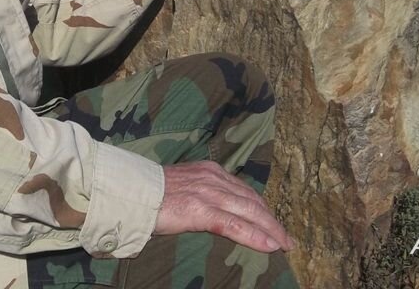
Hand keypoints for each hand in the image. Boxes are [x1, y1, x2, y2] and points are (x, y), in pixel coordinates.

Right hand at [154, 161, 294, 252]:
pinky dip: (255, 236)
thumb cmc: (150, 192)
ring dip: (271, 229)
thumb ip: (199, 193)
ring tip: (284, 244)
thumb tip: (208, 211)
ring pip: (250, 212)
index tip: (272, 221)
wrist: (131, 190)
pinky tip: (270, 246)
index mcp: (209, 171)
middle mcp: (214, 178)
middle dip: (271, 220)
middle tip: (287, 237)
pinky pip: (235, 225)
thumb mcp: (182, 185)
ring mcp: (209, 193)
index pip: (243, 190)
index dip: (260, 207)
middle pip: (252, 201)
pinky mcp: (201, 210)